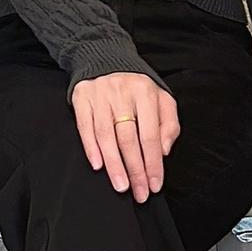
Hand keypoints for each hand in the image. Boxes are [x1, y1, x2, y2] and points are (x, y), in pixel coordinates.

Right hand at [71, 72, 179, 201]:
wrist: (106, 59)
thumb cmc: (137, 87)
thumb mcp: (161, 98)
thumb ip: (169, 124)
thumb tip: (163, 151)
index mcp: (145, 93)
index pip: (150, 135)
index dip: (153, 163)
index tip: (155, 184)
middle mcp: (122, 93)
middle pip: (128, 139)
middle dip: (135, 170)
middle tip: (139, 192)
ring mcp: (100, 96)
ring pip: (106, 136)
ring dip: (114, 164)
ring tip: (121, 185)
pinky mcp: (82, 98)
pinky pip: (85, 127)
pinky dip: (91, 148)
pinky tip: (98, 165)